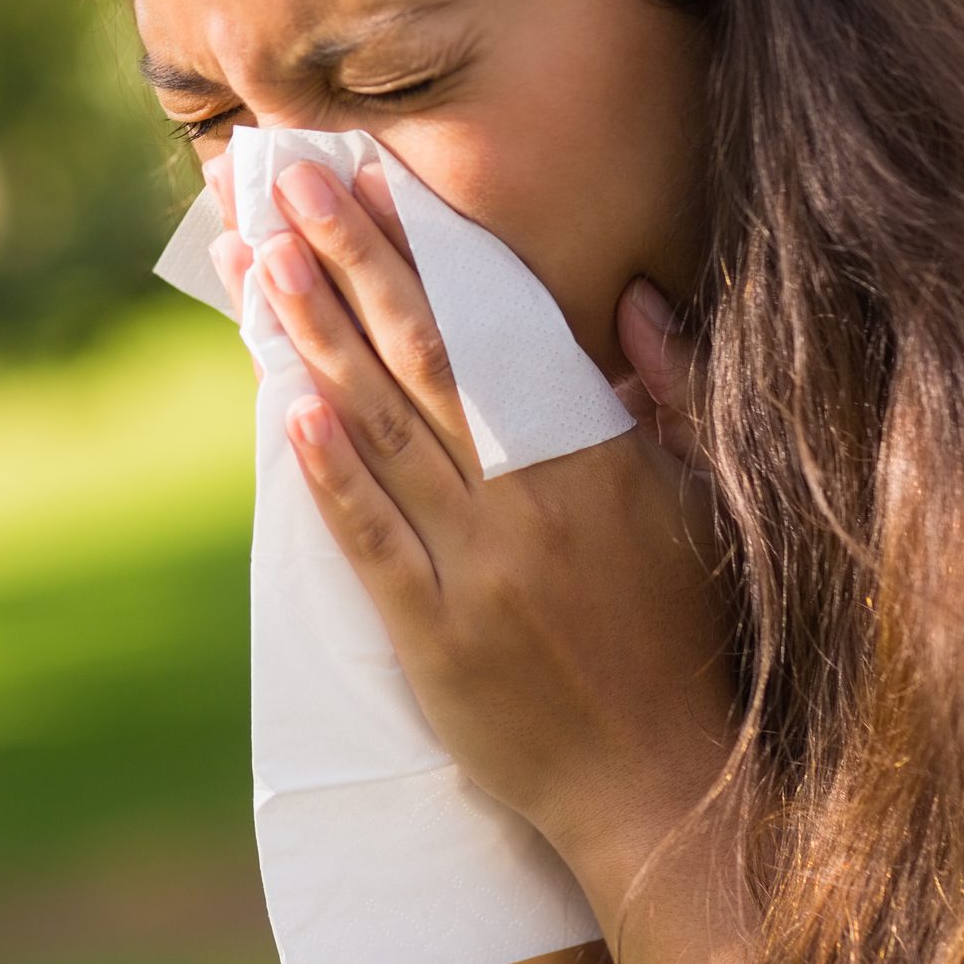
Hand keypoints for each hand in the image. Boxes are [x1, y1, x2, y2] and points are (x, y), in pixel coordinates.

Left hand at [203, 152, 752, 952]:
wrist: (663, 783)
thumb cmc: (685, 633)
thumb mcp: (702, 500)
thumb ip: (672, 393)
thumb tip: (634, 300)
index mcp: (597, 455)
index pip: (497, 326)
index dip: (429, 250)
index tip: (375, 181)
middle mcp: (533, 500)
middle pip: (424, 355)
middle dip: (351, 259)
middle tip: (289, 183)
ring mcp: (480, 569)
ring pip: (382, 430)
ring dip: (318, 337)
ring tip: (262, 258)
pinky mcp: (436, 637)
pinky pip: (373, 542)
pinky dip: (331, 474)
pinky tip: (287, 407)